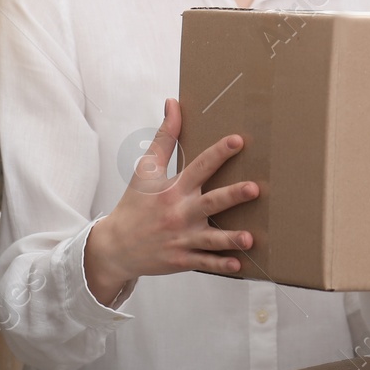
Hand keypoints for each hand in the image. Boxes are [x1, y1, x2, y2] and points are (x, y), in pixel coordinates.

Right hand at [83, 97, 257, 306]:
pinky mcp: (181, 260)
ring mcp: (181, 239)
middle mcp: (179, 213)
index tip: (238, 141)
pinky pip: (204, 264)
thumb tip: (174, 103)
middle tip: (254, 189)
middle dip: (232, 196)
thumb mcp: (146, 170)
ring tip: (250, 237)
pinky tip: (238, 265)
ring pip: (210, 239)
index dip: (218, 153)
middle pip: (210, 203)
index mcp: (173, 189)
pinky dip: (220, 266)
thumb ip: (165, 137)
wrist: (115, 246)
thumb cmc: (135, 204)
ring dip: (230, 239)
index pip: (199, 167)